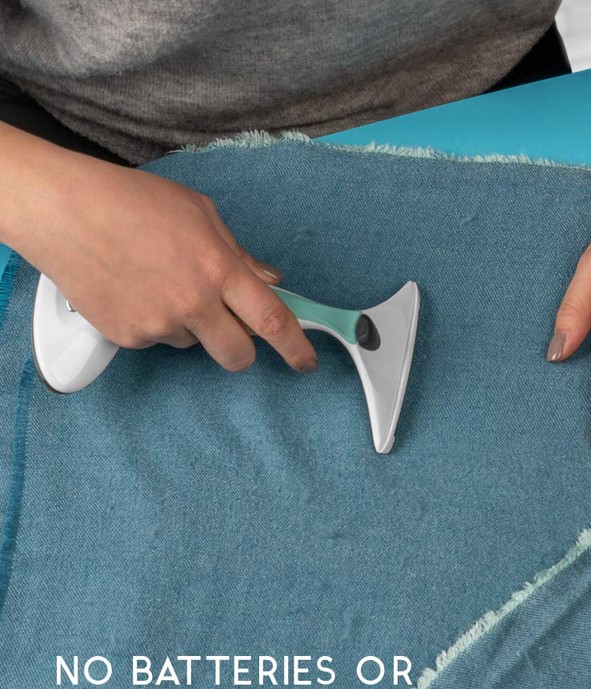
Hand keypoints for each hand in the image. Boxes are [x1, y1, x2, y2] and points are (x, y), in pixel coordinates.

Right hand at [1, 126, 317, 373]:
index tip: (305, 362)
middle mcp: (192, 302)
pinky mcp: (128, 337)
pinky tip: (137, 290)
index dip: (295, 347)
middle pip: (237, 355)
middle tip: (231, 332)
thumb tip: (271, 281)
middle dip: (242, 351)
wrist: (62, 210)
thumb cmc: (130, 201)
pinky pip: (158, 341)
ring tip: (160, 283)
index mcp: (217, 267)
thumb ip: (239, 254)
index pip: (271, 319)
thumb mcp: (200, 213)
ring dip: (191, 326)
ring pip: (194, 344)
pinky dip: (155, 323)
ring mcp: (158, 323)